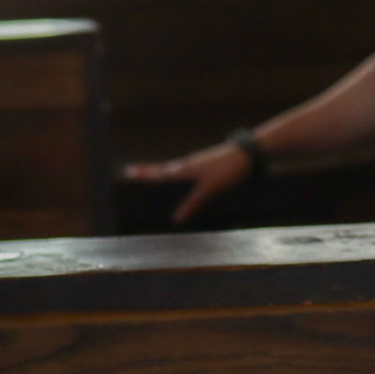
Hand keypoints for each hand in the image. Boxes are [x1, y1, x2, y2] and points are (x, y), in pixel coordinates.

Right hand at [123, 143, 252, 224]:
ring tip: (149, 174)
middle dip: (147, 171)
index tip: (127, 171)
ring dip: (160, 171)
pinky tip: (178, 176)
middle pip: (162, 169)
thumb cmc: (227, 171)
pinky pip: (184, 170)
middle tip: (131, 171)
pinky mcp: (205, 164)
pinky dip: (174, 173)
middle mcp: (187, 164)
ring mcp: (196, 163)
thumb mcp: (210, 189)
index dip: (144, 174)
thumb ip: (193, 203)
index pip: (159, 173)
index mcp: (185, 169)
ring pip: (173, 168)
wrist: (247, 155)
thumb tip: (176, 218)